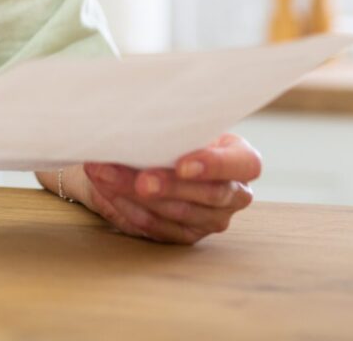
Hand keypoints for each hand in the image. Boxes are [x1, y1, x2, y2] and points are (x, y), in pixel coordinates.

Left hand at [75, 133, 260, 244]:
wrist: (145, 156)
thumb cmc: (168, 132)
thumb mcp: (175, 124)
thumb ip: (171, 125)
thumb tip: (140, 116)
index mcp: (239, 158)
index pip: (246, 164)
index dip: (216, 165)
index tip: (182, 164)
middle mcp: (233, 193)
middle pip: (211, 194)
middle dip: (171, 186)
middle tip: (141, 179)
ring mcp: (212, 218)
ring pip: (179, 212)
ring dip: (138, 194)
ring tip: (106, 175)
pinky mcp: (185, 235)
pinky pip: (159, 227)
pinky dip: (130, 208)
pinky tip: (108, 191)